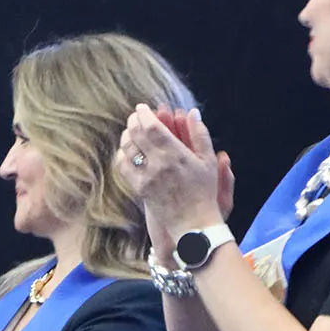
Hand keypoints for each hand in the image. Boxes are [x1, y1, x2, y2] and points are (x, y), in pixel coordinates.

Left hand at [118, 105, 227, 235]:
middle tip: (135, 116)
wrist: (193, 223)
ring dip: (126, 135)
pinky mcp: (138, 188)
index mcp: (176, 154)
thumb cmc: (204, 191)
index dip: (143, 114)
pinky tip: (126, 150)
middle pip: (136, 134)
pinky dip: (122, 154)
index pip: (151, 126)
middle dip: (133, 121)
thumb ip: (199, 134)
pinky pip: (123, 167)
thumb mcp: (208, 161)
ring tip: (131, 130)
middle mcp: (158, 164)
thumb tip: (192, 111)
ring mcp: (146, 177)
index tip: (142, 107)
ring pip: (127, 149)